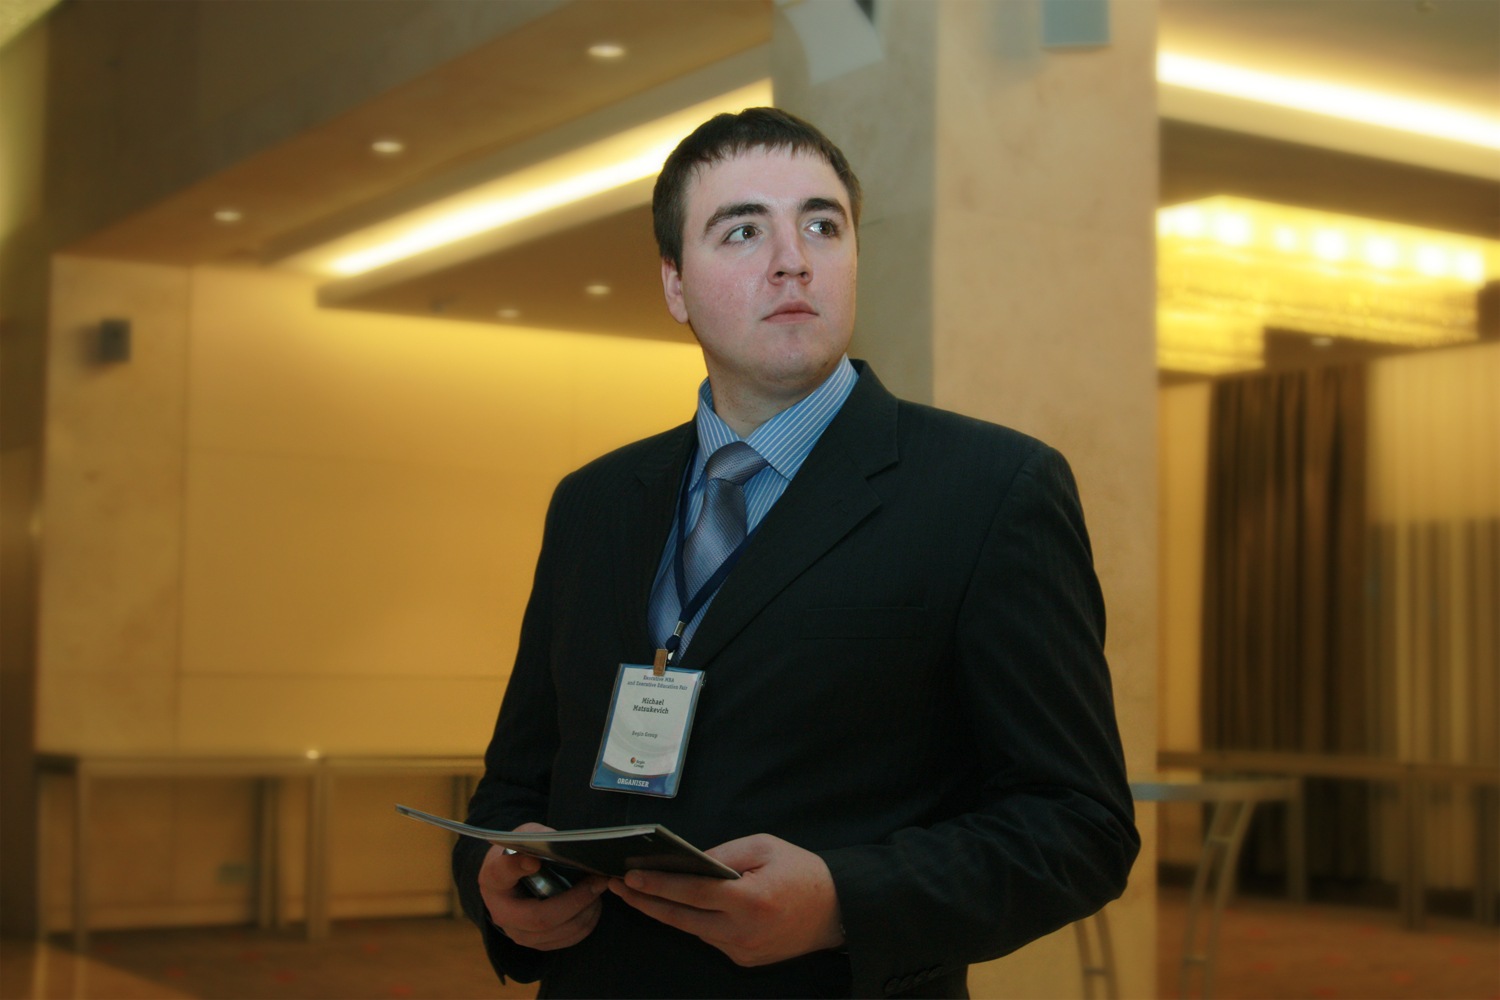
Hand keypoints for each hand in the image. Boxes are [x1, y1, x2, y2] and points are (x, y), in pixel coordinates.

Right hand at [477, 824, 606, 950]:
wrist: (513, 881)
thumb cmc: (521, 854)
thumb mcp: (525, 837)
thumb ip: (539, 838)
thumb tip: (561, 847)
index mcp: (493, 877)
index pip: (501, 873)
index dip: (516, 867)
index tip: (535, 860)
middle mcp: (501, 911)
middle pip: (540, 917)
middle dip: (575, 900)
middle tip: (598, 881)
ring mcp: (517, 933)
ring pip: (556, 932)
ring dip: (585, 912)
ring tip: (598, 890)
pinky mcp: (535, 943)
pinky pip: (565, 940)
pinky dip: (585, 923)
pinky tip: (592, 905)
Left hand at [608, 833, 844, 965]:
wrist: (836, 911)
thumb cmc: (802, 872)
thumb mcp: (765, 847)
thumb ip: (724, 855)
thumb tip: (688, 865)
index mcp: (749, 900)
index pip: (691, 893)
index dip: (657, 886)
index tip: (629, 877)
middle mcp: (742, 931)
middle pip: (681, 919)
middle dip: (645, 903)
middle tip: (617, 888)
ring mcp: (742, 950)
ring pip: (692, 930)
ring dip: (665, 912)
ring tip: (638, 893)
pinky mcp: (744, 959)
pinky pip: (710, 938)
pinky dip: (692, 921)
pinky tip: (675, 906)